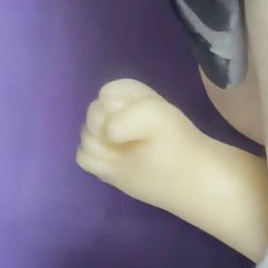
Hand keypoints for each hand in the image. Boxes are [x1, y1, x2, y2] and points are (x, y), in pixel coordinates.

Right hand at [77, 80, 202, 209]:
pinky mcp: (101, 157)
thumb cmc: (173, 138)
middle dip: (109, 128)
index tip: (141, 121)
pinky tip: (116, 167)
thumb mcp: (155, 115)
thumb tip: (107, 136)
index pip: (106, 94)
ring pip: (84, 135)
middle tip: (133, 141)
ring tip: (127, 154)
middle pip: (91, 114)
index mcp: (127, 93)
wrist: (185, 175)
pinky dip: (97, 163)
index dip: (120, 109)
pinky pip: (82, 156)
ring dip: (103, 147)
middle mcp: (112, 111)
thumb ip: (126, 116)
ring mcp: (105, 135)